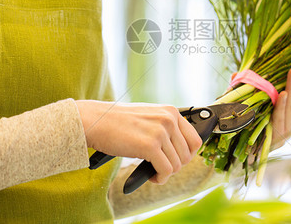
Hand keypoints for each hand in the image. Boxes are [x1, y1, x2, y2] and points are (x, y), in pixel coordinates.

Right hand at [75, 101, 202, 184]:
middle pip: (187, 155)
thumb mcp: (148, 117)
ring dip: (166, 173)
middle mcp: (168, 119)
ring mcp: (160, 132)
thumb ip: (165, 127)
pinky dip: (160, 178)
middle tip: (160, 167)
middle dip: (175, 166)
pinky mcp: (150, 146)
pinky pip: (166, 170)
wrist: (95, 121)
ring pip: (177, 165)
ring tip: (154, 172)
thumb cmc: (117, 121)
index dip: (186, 155)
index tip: (175, 160)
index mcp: (170, 111)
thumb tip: (181, 150)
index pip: (195, 139)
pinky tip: (151, 177)